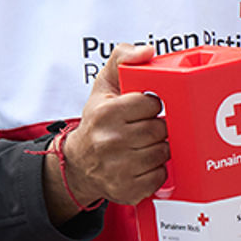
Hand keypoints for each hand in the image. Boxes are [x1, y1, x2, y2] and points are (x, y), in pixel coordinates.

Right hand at [53, 43, 167, 214]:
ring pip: (163, 152)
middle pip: (160, 129)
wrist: (78, 163)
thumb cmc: (95, 122)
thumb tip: (147, 51)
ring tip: (140, 146)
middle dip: (154, 128)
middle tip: (140, 129)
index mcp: (105, 113)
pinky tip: (140, 164)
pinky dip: (155, 171)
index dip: (148, 105)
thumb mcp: (102, 88)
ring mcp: (119, 168)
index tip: (138, 110)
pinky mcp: (128, 189)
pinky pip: (161, 176)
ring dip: (157, 149)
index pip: (151, 103)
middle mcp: (110, 141)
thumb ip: (121, 60)